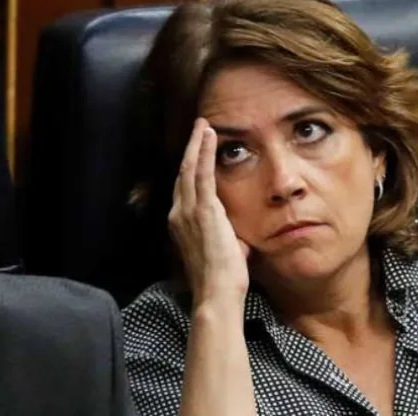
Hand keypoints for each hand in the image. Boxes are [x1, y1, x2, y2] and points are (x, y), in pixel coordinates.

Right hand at [168, 118, 249, 305]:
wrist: (217, 293)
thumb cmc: (222, 278)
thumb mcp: (222, 250)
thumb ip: (225, 237)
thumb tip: (238, 238)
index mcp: (182, 224)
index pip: (185, 188)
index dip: (189, 166)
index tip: (196, 150)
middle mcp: (179, 215)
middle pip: (182, 173)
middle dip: (191, 148)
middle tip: (199, 127)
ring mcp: (188, 212)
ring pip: (189, 169)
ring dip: (196, 144)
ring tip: (203, 125)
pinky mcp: (203, 211)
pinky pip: (201, 174)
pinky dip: (203, 152)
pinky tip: (208, 136)